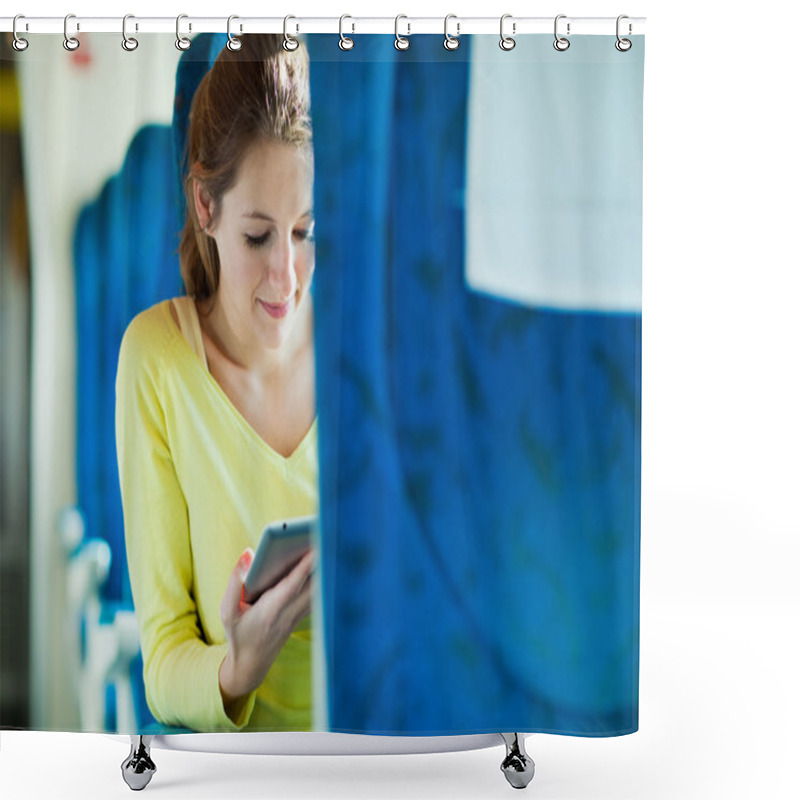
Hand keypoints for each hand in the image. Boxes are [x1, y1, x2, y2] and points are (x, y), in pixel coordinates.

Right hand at [218, 547, 315, 715]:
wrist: (251, 665)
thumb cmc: (238, 633)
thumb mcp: (227, 611)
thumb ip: (234, 581)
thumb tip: (248, 553)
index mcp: (270, 611)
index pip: (292, 584)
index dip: (305, 566)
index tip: (316, 546)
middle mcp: (289, 612)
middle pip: (312, 584)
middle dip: (322, 562)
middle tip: (330, 535)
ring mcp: (299, 615)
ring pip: (319, 589)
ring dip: (325, 568)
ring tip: (331, 542)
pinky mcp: (303, 614)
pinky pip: (318, 594)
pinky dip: (324, 578)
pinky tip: (328, 561)